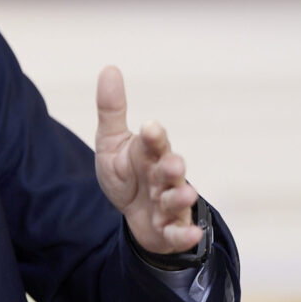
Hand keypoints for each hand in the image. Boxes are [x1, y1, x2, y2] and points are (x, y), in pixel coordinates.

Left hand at [94, 66, 202, 254]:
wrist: (133, 213)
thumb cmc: (127, 172)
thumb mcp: (111, 142)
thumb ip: (111, 110)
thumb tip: (110, 67)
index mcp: (150, 154)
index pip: (153, 143)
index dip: (153, 136)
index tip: (150, 126)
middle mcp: (164, 177)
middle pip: (171, 170)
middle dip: (172, 166)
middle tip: (173, 162)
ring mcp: (169, 204)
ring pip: (178, 200)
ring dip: (181, 197)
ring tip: (185, 192)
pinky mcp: (169, 229)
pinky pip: (178, 233)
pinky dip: (184, 234)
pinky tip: (190, 233)